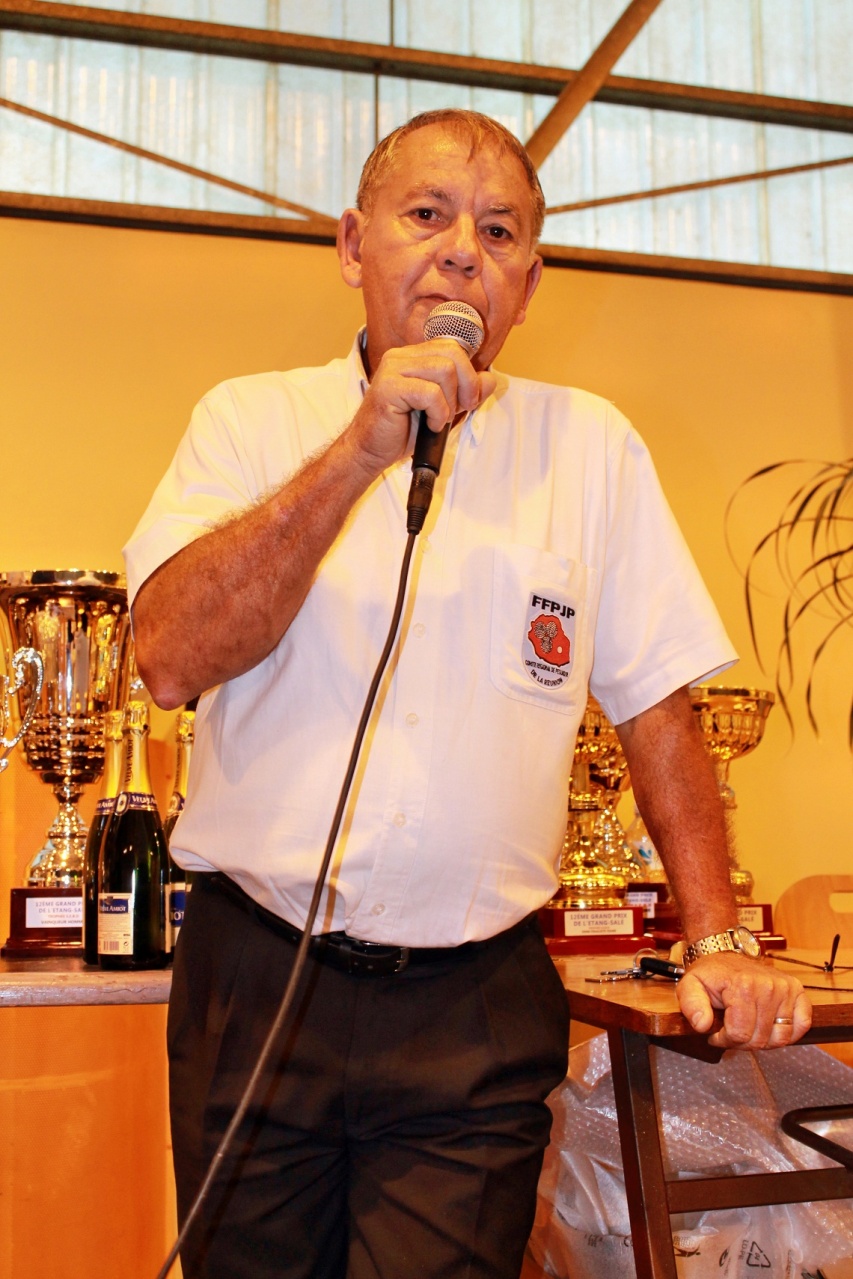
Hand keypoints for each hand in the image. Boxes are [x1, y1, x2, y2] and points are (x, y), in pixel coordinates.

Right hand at [346, 338, 496, 477]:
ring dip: (450, 402)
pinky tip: (429, 425)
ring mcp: (392, 368)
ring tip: (438, 419)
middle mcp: (401, 356)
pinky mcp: (388, 387)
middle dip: (467, 385)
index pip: (453, 347)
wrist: (370, 451)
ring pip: (444, 370)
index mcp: (412, 356)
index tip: (468, 399)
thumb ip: (466, 393)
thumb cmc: (403, 431)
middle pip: (453, 353)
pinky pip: (430, 392)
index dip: (469, 373)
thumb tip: (490, 379)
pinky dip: (438, 413)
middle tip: (460, 409)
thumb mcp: (444, 409)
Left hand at [676, 953, 811, 1048]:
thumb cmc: (711, 974)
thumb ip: (691, 1006)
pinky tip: (771, 1027)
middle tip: (731, 1031)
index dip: (725, 1040)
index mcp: (742, 986)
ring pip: (781, 1038)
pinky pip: (802, 1025)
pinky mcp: (797, 991)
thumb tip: (702, 1025)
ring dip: (764, 1040)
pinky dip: (788, 1033)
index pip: (740, 1035)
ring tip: (749, 1028)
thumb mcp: (690, 986)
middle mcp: (768, 986)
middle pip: (760, 1039)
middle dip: (742, 1042)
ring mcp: (786, 988)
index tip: (717, 1032)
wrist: (726, 955)